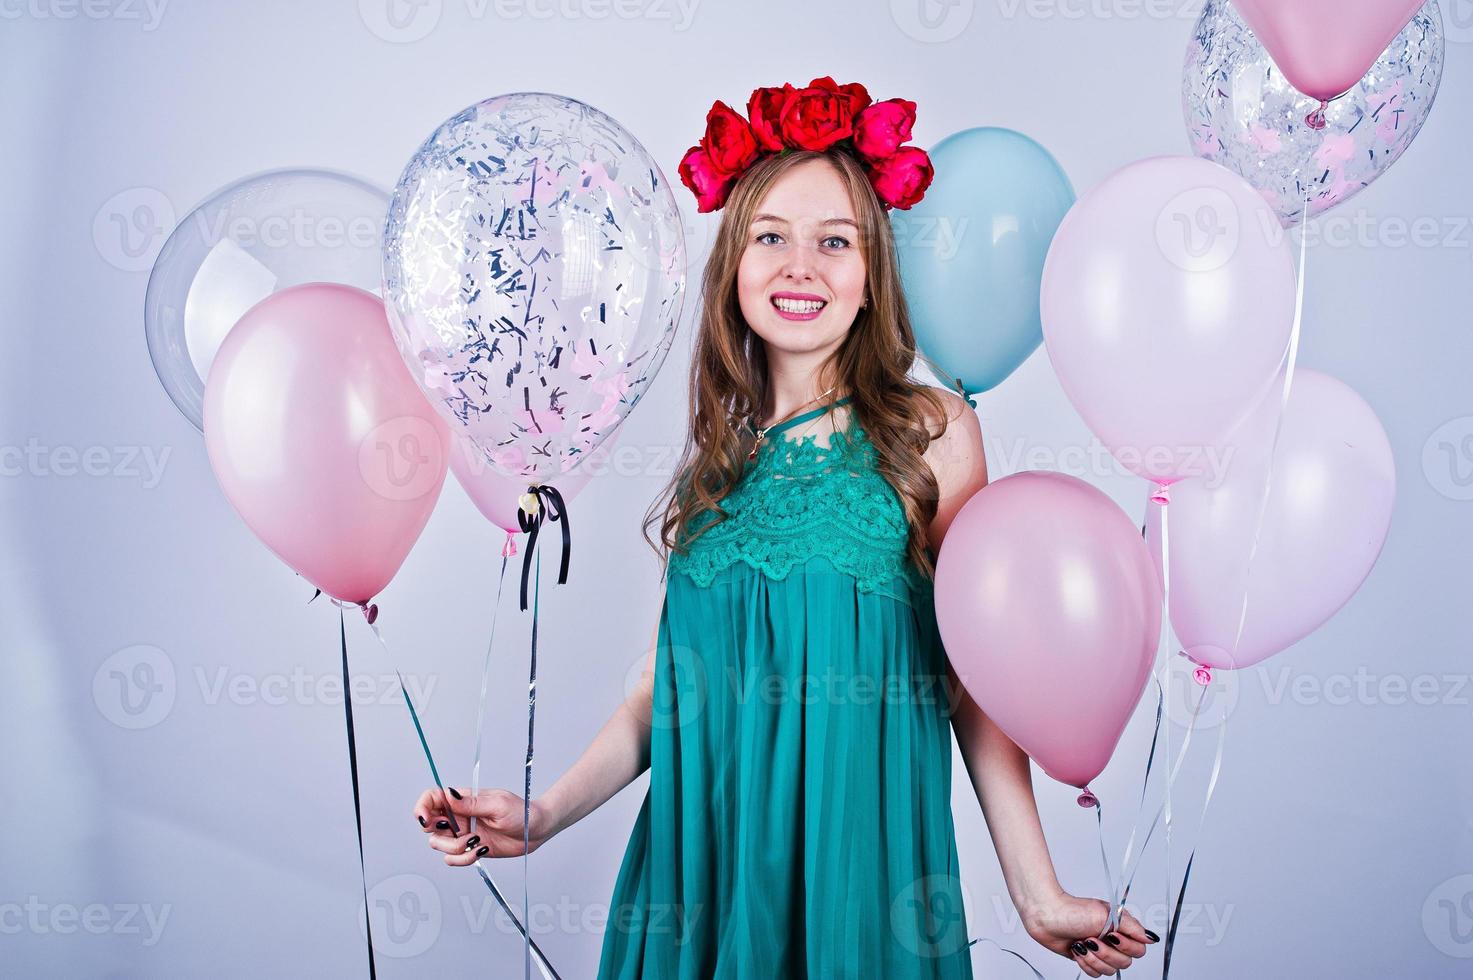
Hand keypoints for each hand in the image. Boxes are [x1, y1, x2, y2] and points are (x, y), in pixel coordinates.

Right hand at [412, 786, 554, 867]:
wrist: (535, 830)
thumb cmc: (521, 812)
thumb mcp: (497, 804)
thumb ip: (471, 803)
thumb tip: (448, 794)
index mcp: (463, 799)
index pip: (432, 798)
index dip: (422, 806)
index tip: (424, 817)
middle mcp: (459, 816)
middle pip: (429, 824)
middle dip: (437, 832)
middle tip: (456, 831)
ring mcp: (463, 833)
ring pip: (438, 844)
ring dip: (454, 847)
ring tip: (475, 842)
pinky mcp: (469, 849)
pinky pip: (452, 859)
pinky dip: (463, 858)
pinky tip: (480, 851)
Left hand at [1021, 892, 1158, 976]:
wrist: (1046, 915)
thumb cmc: (1073, 909)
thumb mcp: (1106, 913)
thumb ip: (1131, 927)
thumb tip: (1151, 938)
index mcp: (1120, 928)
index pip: (1139, 949)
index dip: (1126, 946)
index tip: (1112, 935)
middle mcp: (1111, 940)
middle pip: (1125, 963)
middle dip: (1106, 953)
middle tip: (1091, 939)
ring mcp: (1099, 950)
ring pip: (1110, 971)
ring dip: (1094, 958)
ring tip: (1082, 943)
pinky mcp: (1086, 958)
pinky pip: (1095, 974)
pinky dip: (1086, 963)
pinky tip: (1077, 950)